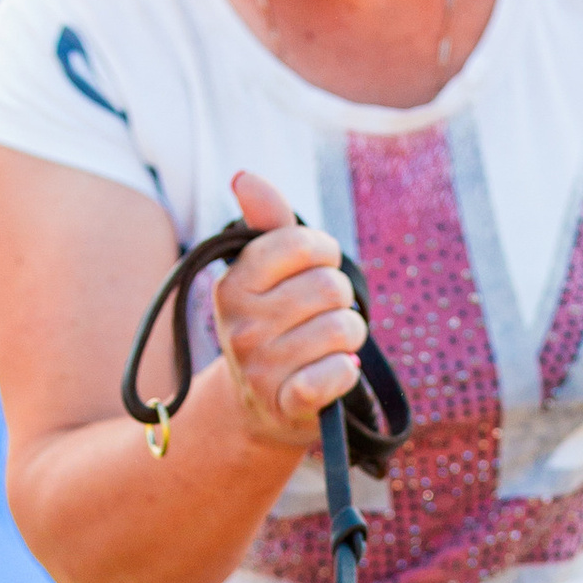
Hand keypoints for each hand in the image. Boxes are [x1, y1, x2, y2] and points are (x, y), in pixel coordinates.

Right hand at [211, 170, 368, 451]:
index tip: (317, 268)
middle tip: (322, 316)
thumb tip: (243, 176)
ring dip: (349, 338)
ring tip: (327, 347)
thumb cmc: (275, 325)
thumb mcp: (265, 273)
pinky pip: (336, 374)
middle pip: (331, 287)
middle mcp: (240, 326)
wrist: (257, 406)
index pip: (305, 245)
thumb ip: (266, 223)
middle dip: (341, 300)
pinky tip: (336, 372)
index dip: (326, 253)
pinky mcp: (284, 403)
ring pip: (343, 329)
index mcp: (233, 284)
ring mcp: (259, 368)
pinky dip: (347, 372)